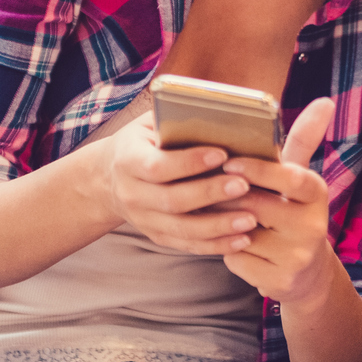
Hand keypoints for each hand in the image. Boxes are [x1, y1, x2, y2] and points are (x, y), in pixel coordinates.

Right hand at [100, 112, 262, 254]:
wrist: (110, 178)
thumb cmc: (142, 142)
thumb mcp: (148, 124)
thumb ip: (175, 120)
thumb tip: (218, 115)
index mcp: (128, 160)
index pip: (157, 166)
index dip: (189, 162)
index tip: (222, 154)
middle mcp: (132, 194)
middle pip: (172, 200)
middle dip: (209, 193)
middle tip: (243, 185)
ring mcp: (143, 219)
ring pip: (182, 229)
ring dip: (218, 226)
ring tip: (251, 219)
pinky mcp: (156, 235)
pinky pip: (187, 245)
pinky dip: (215, 245)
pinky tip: (242, 240)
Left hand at [217, 97, 342, 302]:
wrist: (306, 273)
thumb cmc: (292, 213)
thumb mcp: (298, 179)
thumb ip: (303, 140)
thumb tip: (325, 101)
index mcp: (317, 193)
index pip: (290, 176)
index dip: (258, 169)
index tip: (229, 161)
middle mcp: (314, 225)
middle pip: (257, 204)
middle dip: (226, 195)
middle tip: (200, 185)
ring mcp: (299, 256)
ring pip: (242, 232)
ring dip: (221, 222)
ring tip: (209, 211)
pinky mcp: (281, 281)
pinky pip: (237, 260)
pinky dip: (227, 251)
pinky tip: (230, 244)